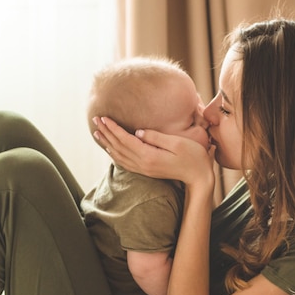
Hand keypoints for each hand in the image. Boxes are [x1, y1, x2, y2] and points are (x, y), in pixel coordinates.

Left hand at [93, 117, 215, 187]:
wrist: (199, 178)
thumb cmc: (193, 157)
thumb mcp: (177, 143)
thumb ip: (156, 137)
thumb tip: (138, 132)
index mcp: (149, 156)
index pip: (125, 140)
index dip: (113, 128)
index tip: (103, 117)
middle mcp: (143, 164)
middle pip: (119, 147)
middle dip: (106, 132)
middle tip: (95, 119)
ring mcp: (144, 169)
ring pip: (119, 156)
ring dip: (107, 143)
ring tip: (97, 132)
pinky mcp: (147, 171)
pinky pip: (125, 163)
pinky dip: (115, 154)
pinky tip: (110, 149)